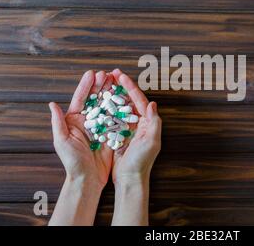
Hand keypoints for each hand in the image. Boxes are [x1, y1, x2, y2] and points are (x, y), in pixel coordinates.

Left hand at [49, 70, 113, 189]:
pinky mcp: (111, 133)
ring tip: (117, 81)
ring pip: (107, 105)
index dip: (86, 86)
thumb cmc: (72, 162)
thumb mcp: (62, 141)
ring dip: (112, 92)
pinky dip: (121, 107)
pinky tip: (126, 98)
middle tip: (108, 73)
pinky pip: (117, 117)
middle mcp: (88, 121)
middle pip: (95, 98)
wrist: (87, 179)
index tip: (92, 73)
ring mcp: (100, 126)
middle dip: (101, 85)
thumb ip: (58, 122)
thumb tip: (52, 104)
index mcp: (74, 120)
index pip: (80, 99)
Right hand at [111, 69, 161, 184]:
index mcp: (147, 122)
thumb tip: (153, 104)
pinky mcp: (118, 134)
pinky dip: (107, 107)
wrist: (130, 179)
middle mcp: (139, 123)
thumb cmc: (142, 162)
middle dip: (121, 86)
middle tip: (112, 74)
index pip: (139, 99)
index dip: (130, 86)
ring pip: (120, 106)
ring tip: (105, 82)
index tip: (121, 75)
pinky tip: (99, 100)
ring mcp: (128, 128)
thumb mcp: (151, 143)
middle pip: (129, 99)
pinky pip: (112, 117)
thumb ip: (154, 123)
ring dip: (113, 94)